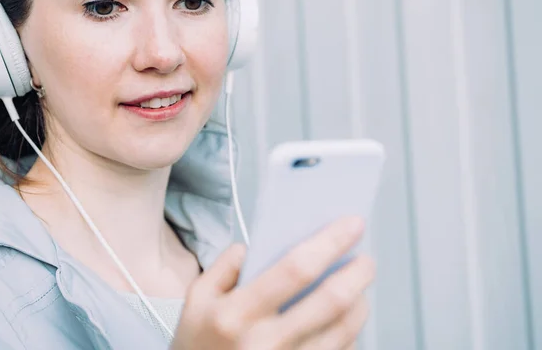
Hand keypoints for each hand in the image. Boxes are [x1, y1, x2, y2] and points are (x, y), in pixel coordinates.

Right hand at [171, 217, 374, 349]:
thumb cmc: (198, 343)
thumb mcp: (196, 299)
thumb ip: (224, 265)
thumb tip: (257, 245)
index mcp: (236, 314)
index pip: (295, 269)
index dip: (330, 243)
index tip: (352, 225)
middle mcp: (265, 344)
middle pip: (331, 302)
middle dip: (358, 274)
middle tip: (366, 259)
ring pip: (343, 331)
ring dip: (360, 302)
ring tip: (358, 287)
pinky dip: (349, 333)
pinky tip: (345, 319)